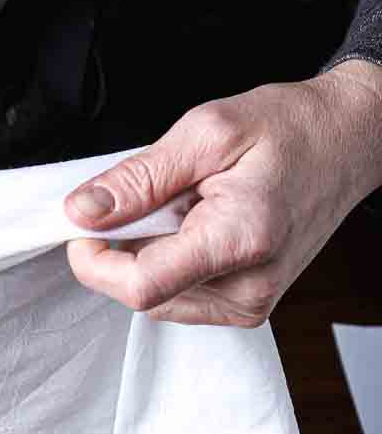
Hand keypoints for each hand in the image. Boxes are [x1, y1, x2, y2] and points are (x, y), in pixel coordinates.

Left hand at [63, 60, 381, 325]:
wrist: (348, 141)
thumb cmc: (290, 128)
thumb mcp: (206, 132)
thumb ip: (140, 178)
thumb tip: (83, 212)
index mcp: (240, 241)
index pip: (141, 286)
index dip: (95, 260)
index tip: (84, 224)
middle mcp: (250, 288)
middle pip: (143, 294)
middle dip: (124, 247)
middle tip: (151, 194)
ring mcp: (252, 303)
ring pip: (157, 297)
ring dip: (148, 253)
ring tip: (184, 204)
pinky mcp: (249, 304)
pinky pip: (180, 295)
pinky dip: (169, 260)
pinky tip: (194, 224)